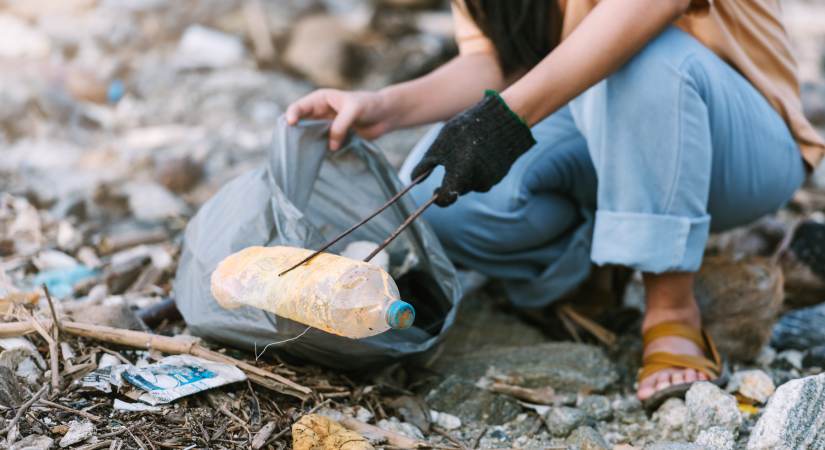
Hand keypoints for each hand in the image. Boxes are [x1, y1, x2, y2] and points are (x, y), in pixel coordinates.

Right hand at [286, 89, 393, 149]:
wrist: (385, 115)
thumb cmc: (369, 105)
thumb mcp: (354, 110)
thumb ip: (340, 125)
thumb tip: (330, 146)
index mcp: (320, 99)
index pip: (299, 107)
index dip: (292, 115)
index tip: (290, 124)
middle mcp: (319, 112)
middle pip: (300, 123)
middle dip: (294, 132)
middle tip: (289, 144)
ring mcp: (326, 126)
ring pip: (309, 135)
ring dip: (306, 144)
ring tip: (300, 154)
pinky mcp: (334, 138)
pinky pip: (322, 145)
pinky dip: (318, 151)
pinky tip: (316, 158)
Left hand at [411, 91, 535, 205]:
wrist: (503, 119)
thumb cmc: (466, 131)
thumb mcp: (440, 144)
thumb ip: (426, 164)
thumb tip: (414, 179)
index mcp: (459, 178)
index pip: (445, 199)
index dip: (438, 197)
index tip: (434, 191)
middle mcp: (476, 183)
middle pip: (458, 190)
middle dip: (451, 180)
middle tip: (448, 162)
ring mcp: (491, 180)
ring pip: (471, 183)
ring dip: (465, 173)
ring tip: (465, 150)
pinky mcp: (500, 174)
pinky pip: (484, 177)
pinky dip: (478, 168)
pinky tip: (478, 151)